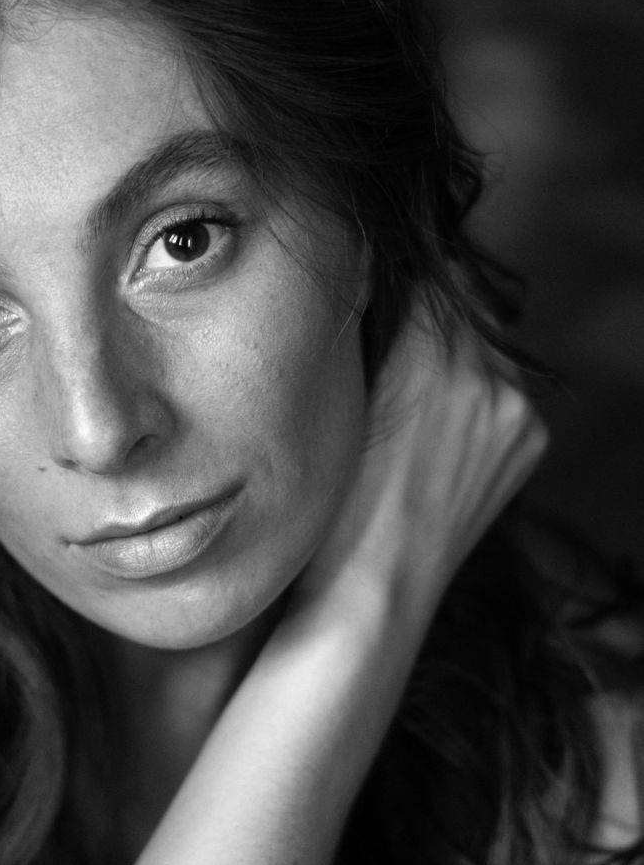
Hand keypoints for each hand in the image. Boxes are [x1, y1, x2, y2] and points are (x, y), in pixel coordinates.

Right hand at [293, 301, 547, 617]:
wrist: (376, 588)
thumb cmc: (334, 502)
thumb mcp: (341, 403)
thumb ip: (372, 335)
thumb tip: (382, 287)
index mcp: (432, 361)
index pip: (428, 275)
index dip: (403, 277)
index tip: (384, 284)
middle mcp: (488, 378)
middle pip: (463, 307)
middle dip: (430, 316)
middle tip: (394, 344)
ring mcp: (516, 412)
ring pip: (487, 348)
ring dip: (458, 354)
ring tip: (417, 392)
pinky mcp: (530, 441)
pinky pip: (505, 390)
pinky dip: (480, 395)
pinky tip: (442, 427)